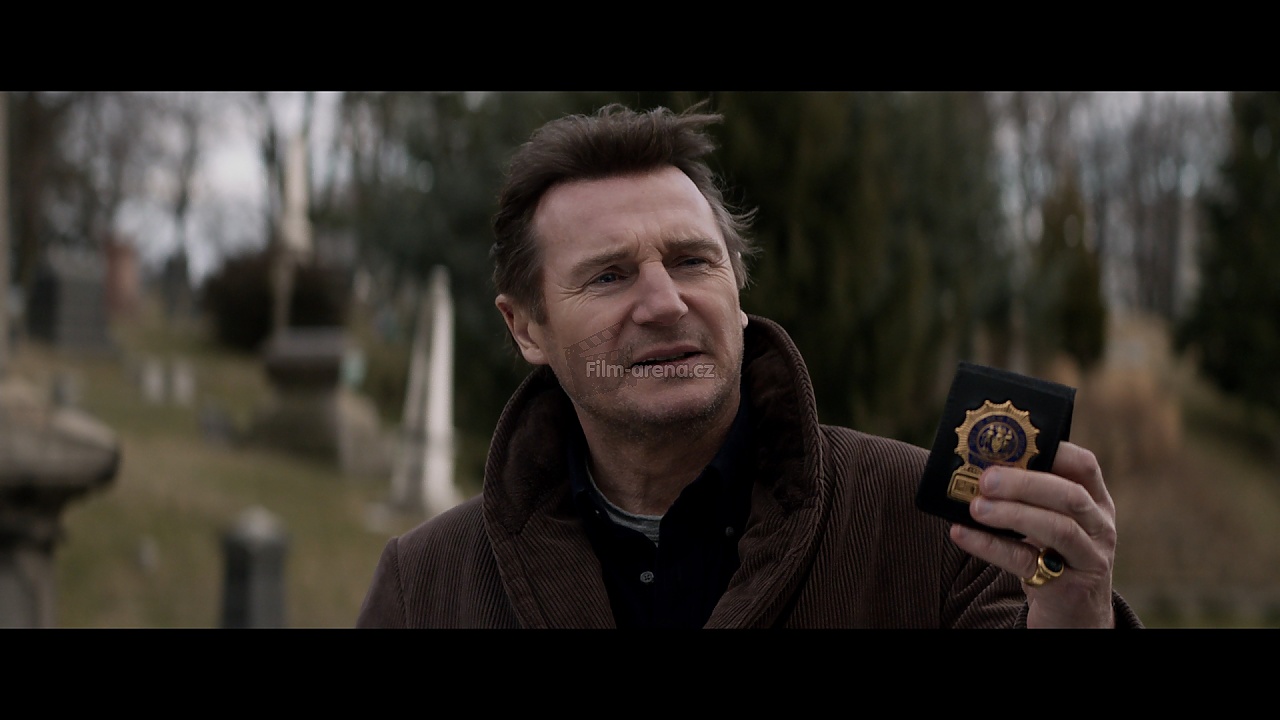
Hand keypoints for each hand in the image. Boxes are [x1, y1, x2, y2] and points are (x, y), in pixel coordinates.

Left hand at [948, 442, 1117, 627]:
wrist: (1074, 618)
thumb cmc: (1053, 558)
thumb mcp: (1051, 524)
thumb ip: (1029, 498)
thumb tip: (975, 468)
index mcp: (1096, 503)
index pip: (1085, 466)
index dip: (1053, 450)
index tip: (1016, 443)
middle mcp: (1100, 528)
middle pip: (1069, 496)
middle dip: (1025, 483)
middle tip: (985, 479)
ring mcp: (1090, 558)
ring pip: (1058, 528)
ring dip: (1012, 513)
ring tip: (975, 507)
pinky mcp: (1070, 588)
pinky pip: (1027, 562)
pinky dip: (991, 546)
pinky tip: (962, 534)